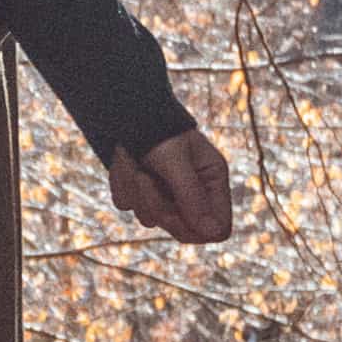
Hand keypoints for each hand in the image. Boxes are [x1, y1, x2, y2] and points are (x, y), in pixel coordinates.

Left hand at [100, 122, 237, 244]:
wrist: (126, 109)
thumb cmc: (158, 129)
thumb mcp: (175, 159)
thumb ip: (191, 195)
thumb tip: (212, 232)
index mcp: (212, 180)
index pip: (219, 228)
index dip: (198, 229)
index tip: (176, 213)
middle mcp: (193, 193)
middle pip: (182, 231)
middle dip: (158, 206)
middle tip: (143, 177)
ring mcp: (165, 195)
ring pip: (149, 219)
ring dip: (135, 190)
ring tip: (131, 159)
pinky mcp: (140, 193)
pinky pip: (127, 205)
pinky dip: (122, 184)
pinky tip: (124, 160)